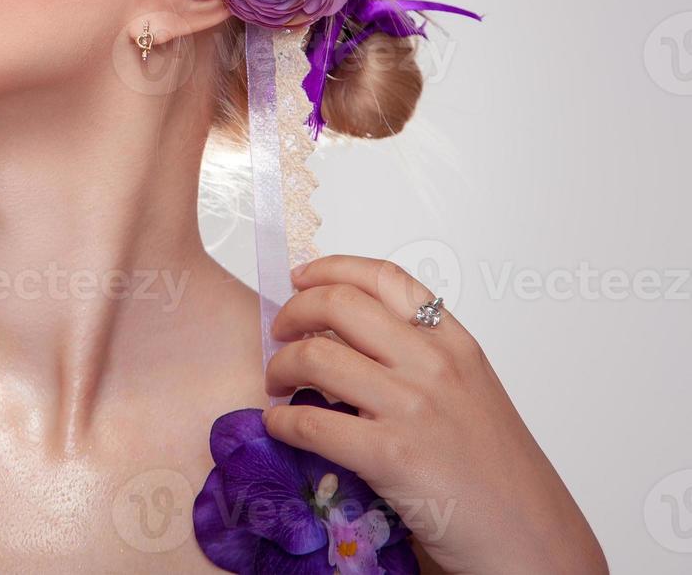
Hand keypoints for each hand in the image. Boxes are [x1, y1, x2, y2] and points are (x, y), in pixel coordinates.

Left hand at [261, 256, 605, 574]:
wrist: (534, 542)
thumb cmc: (499, 477)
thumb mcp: (470, 395)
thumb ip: (420, 362)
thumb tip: (344, 341)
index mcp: (456, 345)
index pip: (384, 277)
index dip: (330, 269)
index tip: (300, 279)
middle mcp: (435, 365)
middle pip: (338, 303)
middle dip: (292, 313)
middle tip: (279, 335)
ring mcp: (414, 407)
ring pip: (315, 356)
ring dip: (279, 367)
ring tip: (277, 384)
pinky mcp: (392, 455)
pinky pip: (311, 423)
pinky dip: (281, 422)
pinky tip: (279, 427)